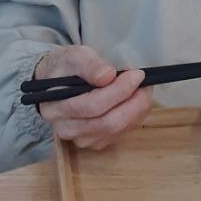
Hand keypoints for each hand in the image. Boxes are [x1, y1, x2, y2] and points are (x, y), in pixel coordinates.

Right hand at [32, 45, 151, 149]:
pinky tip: (136, 101)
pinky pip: (121, 134)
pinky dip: (135, 117)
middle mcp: (66, 129)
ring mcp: (81, 139)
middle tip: (145, 83)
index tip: (136, 74)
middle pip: (107, 123)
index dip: (119, 91)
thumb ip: (90, 65)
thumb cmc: (66, 68)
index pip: (92, 105)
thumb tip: (108, 76)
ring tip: (142, 89)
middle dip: (133, 102)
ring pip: (116, 130)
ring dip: (137, 110)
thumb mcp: (75, 57)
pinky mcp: (95, 143)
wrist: (57, 84)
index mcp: (55, 107)